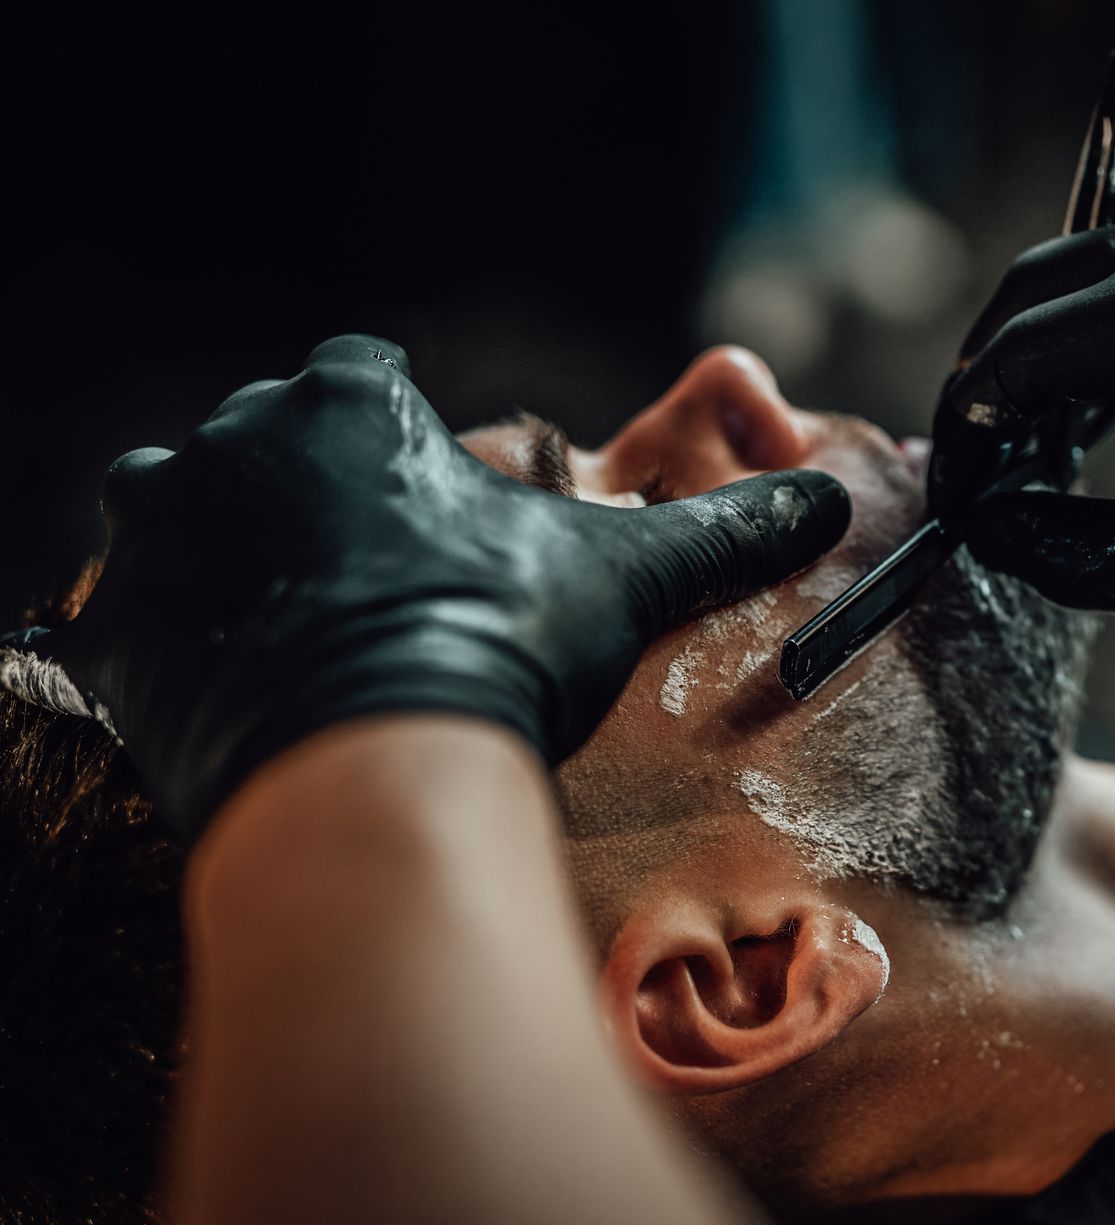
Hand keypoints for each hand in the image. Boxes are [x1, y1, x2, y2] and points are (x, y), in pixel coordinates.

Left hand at [6, 336, 849, 837]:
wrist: (373, 776)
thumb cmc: (499, 645)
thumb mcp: (625, 577)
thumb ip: (724, 528)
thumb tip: (827, 500)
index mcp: (347, 397)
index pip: (364, 383)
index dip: (404, 453)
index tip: (427, 515)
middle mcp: (231, 437)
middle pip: (271, 450)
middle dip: (316, 505)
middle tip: (379, 588)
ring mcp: (158, 530)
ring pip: (190, 523)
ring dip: (236, 565)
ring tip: (311, 643)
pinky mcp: (113, 628)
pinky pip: (134, 621)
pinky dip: (181, 649)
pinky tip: (249, 694)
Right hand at [932, 187, 1114, 640]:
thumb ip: (1089, 548)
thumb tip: (992, 538)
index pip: (1035, 344)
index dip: (974, 423)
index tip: (948, 491)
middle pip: (1052, 281)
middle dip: (994, 372)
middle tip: (970, 466)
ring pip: (1103, 268)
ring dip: (1050, 348)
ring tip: (1023, 448)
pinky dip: (1114, 330)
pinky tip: (1101, 407)